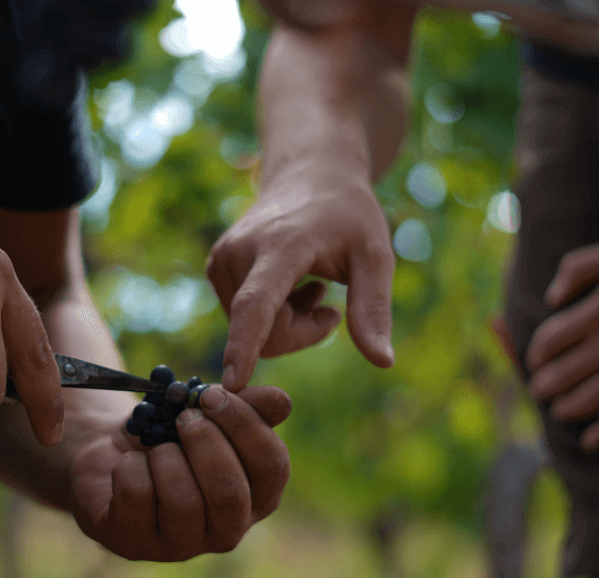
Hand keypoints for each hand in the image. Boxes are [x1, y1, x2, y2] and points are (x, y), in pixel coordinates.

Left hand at [69, 386, 292, 560]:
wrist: (112, 452)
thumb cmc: (171, 434)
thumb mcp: (210, 413)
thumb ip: (249, 405)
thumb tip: (280, 402)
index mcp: (257, 498)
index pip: (272, 468)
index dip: (244, 425)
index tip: (211, 395)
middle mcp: (227, 530)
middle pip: (229, 492)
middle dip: (205, 443)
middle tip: (184, 417)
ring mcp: (181, 545)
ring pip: (183, 502)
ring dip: (165, 457)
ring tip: (156, 447)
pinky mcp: (136, 544)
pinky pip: (137, 496)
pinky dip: (130, 465)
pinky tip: (130, 465)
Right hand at [206, 178, 394, 391]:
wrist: (309, 174)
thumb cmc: (348, 215)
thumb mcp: (375, 256)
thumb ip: (374, 309)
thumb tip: (382, 362)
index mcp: (281, 246)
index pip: (256, 304)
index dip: (244, 345)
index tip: (233, 380)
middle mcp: (240, 252)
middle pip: (264, 333)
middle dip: (302, 334)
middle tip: (330, 305)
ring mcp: (222, 260)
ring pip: (252, 332)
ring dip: (288, 323)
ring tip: (309, 285)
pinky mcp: (216, 268)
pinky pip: (243, 319)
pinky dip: (271, 315)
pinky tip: (291, 284)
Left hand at [525, 238, 598, 450]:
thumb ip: (577, 268)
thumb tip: (551, 298)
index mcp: (598, 312)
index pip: (550, 341)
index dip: (536, 354)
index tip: (535, 360)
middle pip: (562, 375)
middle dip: (544, 386)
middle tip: (540, 390)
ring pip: (590, 399)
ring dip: (567, 408)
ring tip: (560, 410)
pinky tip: (591, 440)